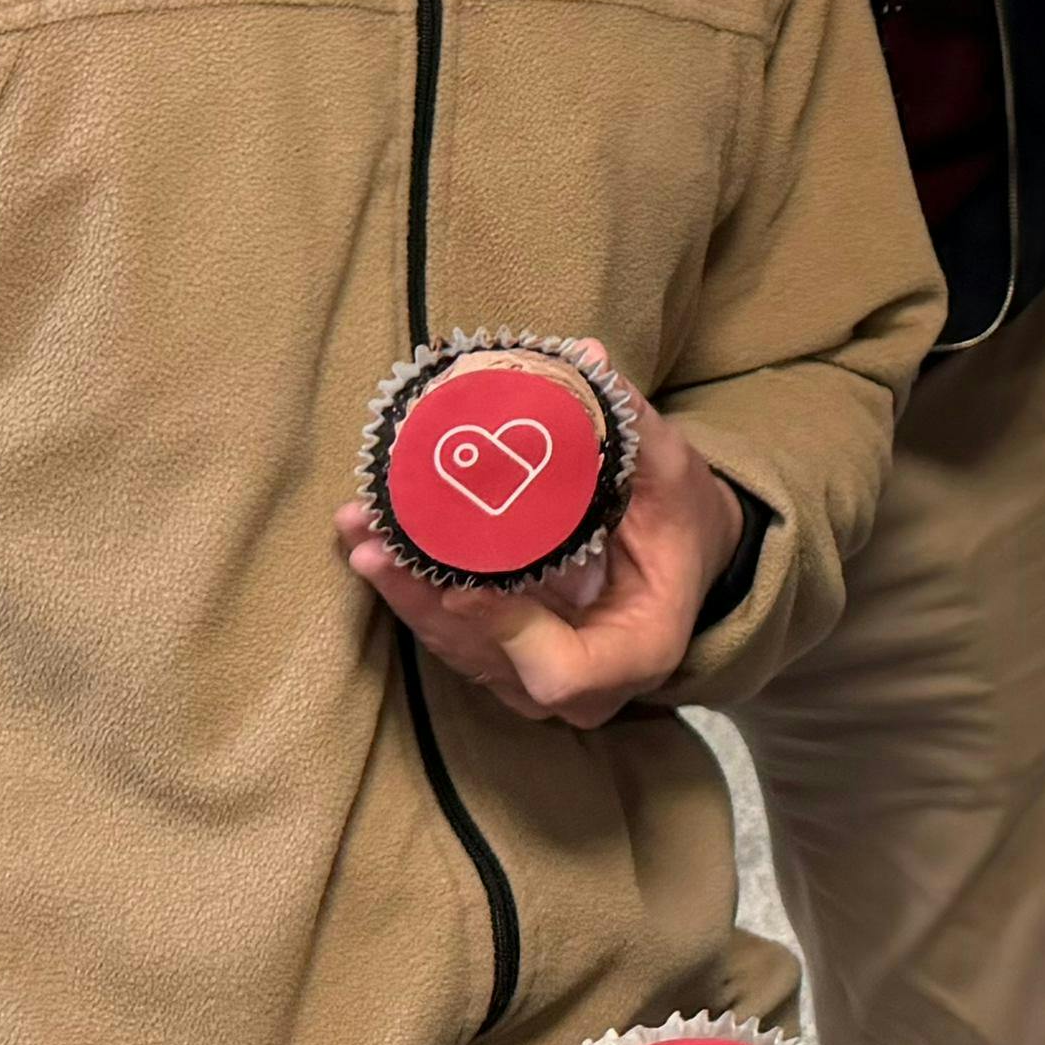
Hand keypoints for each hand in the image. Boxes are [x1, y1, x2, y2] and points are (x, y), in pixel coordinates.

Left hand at [336, 347, 740, 725]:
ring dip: (402, 593)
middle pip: (487, 659)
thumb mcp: (673, 473)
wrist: (686, 561)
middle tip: (375, 546)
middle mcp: (583, 687)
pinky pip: (450, 636)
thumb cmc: (683, 521)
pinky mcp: (503, 662)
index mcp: (638, 650)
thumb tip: (587, 357)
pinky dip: (411, 592)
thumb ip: (632, 425)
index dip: (507, 631)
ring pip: (457, 649)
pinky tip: (370, 544)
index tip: (464, 584)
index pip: (562, 671)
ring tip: (358, 532)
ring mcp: (536, 680)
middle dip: (423, 600)